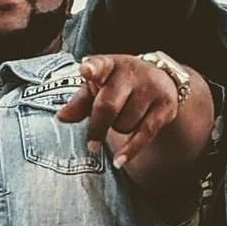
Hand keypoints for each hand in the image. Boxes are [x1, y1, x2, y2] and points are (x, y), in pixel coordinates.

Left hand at [55, 54, 185, 167]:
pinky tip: (119, 161)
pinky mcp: (164, 107)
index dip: (93, 68)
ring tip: (123, 119)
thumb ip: (80, 102)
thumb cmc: (119, 86)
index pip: (100, 64)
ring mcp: (150, 88)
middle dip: (97, 128)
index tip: (86, 71)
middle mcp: (131, 72)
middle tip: (91, 145)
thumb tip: (62, 117)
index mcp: (110, 65)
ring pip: (125, 123)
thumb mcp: (98, 88)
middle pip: (108, 105)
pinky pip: (144, 134)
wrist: (161, 81)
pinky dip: (130, 150)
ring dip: (118, 129)